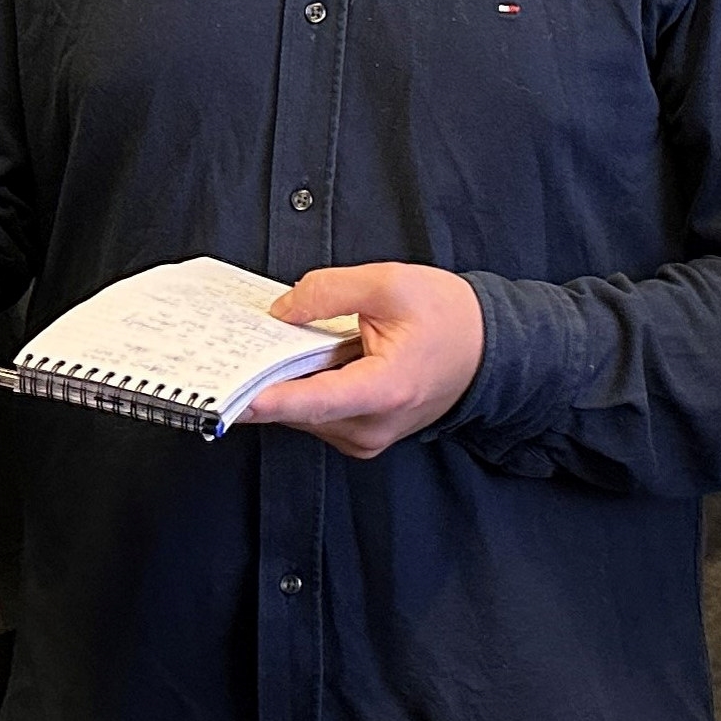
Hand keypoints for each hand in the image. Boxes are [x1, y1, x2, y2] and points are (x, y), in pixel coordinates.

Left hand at [238, 263, 483, 458]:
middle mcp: (372, 426)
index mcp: (384, 391)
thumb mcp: (391, 283)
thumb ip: (330, 292)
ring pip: (304, 414)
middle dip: (266, 379)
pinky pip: (318, 415)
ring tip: (274, 344)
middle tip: (232, 348)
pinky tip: (302, 359)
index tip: (230, 398)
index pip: (313, 401)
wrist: (491, 351)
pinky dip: (304, 389)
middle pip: (299, 409)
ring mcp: (367, 437)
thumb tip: (282, 311)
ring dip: (286, 383)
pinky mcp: (362, 435)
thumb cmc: (450, 319)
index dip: (267, 400)